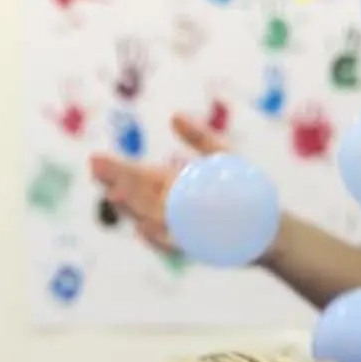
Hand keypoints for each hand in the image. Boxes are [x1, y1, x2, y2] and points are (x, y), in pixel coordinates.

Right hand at [87, 112, 228, 253]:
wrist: (266, 225)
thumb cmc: (241, 188)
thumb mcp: (221, 156)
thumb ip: (199, 137)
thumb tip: (174, 115)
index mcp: (170, 184)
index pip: (137, 175)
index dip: (115, 169)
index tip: (94, 159)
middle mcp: (170, 206)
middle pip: (137, 194)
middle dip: (116, 181)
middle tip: (94, 168)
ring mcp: (180, 227)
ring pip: (149, 218)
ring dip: (131, 208)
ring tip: (114, 193)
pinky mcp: (196, 246)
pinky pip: (173, 244)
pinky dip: (158, 239)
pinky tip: (143, 229)